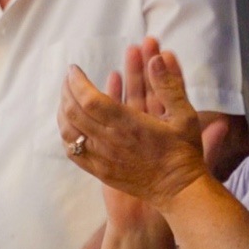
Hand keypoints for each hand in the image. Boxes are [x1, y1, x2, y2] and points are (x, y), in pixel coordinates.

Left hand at [57, 45, 211, 209]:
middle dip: (67, 91)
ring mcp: (102, 159)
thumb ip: (169, 85)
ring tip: (66, 97)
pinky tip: (69, 124)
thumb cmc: (184, 152)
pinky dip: (66, 134)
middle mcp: (110, 142)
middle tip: (69, 78)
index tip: (74, 69)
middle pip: (74, 112)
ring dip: (63, 111)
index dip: (77, 82)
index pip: (90, 99)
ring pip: (69, 132)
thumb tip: (157, 57)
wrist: (179, 191)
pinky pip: (73, 152)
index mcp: (128, 125)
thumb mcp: (184, 115)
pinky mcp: (100, 172)